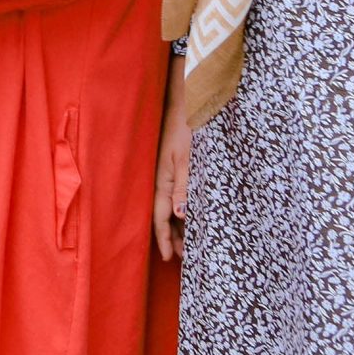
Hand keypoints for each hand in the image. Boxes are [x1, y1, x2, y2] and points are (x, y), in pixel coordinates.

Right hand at [153, 54, 188, 260]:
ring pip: (173, 204)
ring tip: (190, 241)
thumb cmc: (189, 125)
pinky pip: (178, 191)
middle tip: (185, 257)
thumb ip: (184, 186)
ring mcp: (169, 169)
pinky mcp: (178, 162)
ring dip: (180, 223)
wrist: (189, 96)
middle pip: (166, 213)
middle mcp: (163, 176)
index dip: (164, 238)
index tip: (168, 258)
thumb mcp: (189, 158)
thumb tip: (182, 216)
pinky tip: (192, 212)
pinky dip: (184, 206)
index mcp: (162, 177)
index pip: (161, 216)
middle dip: (174, 236)